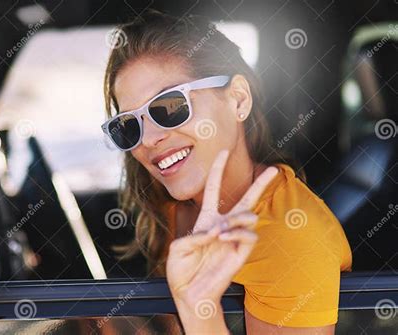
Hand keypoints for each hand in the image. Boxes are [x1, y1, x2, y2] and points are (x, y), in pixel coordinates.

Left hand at [166, 150, 277, 306]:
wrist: (189, 294)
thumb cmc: (181, 270)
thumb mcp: (177, 249)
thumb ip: (193, 236)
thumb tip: (216, 231)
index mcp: (207, 220)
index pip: (214, 189)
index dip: (218, 170)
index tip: (223, 152)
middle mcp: (224, 226)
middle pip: (246, 200)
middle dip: (260, 184)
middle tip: (273, 170)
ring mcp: (234, 239)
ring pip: (249, 216)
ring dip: (235, 219)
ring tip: (219, 231)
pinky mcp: (241, 253)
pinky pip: (249, 236)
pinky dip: (237, 233)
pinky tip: (222, 238)